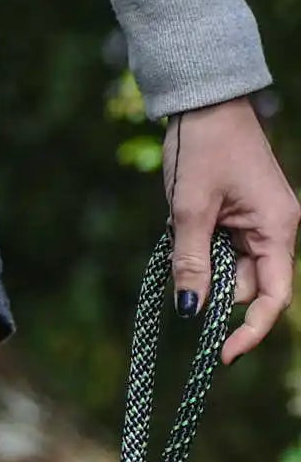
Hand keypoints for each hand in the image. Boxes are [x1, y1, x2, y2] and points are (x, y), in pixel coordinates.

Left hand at [163, 98, 297, 363]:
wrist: (204, 105)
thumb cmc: (202, 150)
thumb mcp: (189, 210)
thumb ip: (192, 262)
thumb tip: (192, 311)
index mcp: (277, 226)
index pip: (274, 296)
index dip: (252, 330)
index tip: (221, 356)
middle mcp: (275, 228)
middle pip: (246, 287)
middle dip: (213, 287)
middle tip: (185, 248)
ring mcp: (258, 224)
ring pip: (229, 272)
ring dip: (202, 266)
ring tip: (185, 227)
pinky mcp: (240, 219)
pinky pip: (220, 253)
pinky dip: (200, 252)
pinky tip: (187, 226)